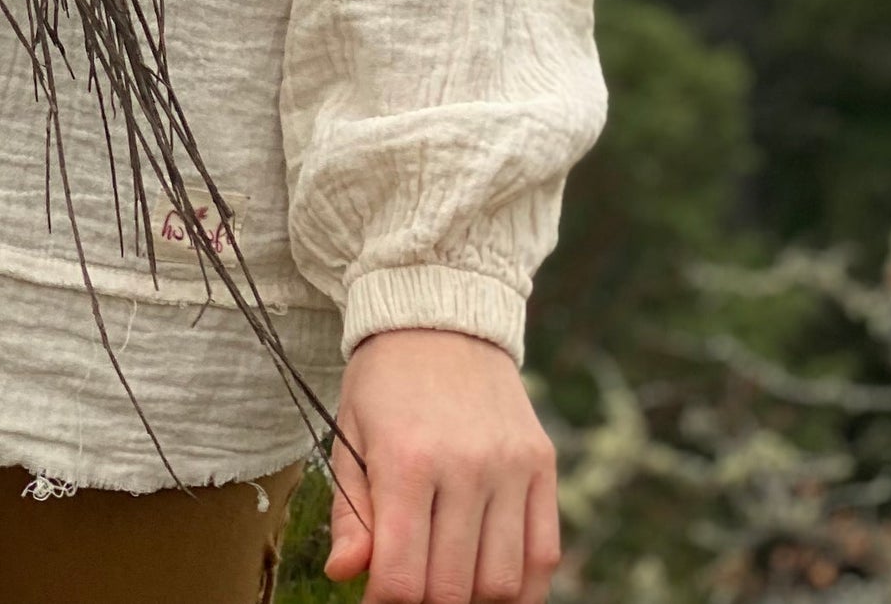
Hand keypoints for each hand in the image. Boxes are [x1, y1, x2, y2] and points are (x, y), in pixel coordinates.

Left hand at [324, 329, 560, 602]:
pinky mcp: (541, 464)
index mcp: (406, 460)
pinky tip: (491, 577)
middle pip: (451, 588)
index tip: (378, 597)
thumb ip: (351, 512)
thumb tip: (345, 574)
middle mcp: (465, 466)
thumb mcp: (350, 435)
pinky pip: (544, 554)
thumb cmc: (385, 382)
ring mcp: (509, 466)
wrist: (440, 315)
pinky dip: (522, 586)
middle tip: (411, 582)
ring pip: (502, 582)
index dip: (386, 603)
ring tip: (448, 576)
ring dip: (472, 597)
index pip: (401, 577)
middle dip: (425, 602)